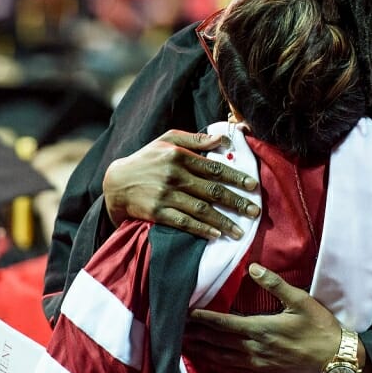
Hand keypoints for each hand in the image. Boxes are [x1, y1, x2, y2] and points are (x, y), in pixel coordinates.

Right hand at [102, 129, 258, 238]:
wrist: (116, 181)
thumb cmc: (147, 158)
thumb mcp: (168, 140)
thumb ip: (195, 139)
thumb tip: (222, 138)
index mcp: (180, 156)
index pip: (215, 168)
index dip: (236, 178)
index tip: (253, 186)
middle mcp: (175, 175)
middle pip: (213, 191)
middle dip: (237, 202)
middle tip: (255, 212)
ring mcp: (166, 195)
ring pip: (201, 209)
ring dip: (223, 221)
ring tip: (241, 231)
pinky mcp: (157, 212)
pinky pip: (184, 222)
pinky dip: (201, 229)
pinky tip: (215, 235)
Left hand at [184, 264, 351, 372]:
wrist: (336, 359)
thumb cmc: (320, 327)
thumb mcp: (301, 300)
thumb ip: (274, 284)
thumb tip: (253, 267)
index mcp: (262, 329)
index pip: (225, 324)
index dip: (204, 318)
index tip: (187, 313)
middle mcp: (256, 350)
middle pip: (218, 343)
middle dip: (197, 335)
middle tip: (177, 329)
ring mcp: (259, 366)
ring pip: (223, 359)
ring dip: (202, 352)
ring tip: (185, 345)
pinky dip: (218, 367)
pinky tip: (210, 363)